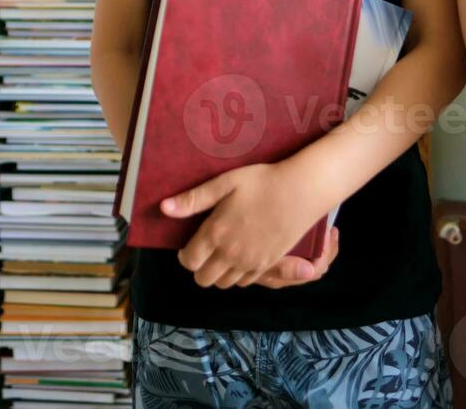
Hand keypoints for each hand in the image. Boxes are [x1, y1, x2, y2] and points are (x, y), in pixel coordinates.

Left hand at [161, 161, 334, 288]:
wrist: (301, 190)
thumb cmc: (262, 181)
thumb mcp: (225, 183)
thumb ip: (193, 199)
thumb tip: (164, 209)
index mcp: (216, 233)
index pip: (188, 261)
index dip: (184, 255)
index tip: (189, 244)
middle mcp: (230, 253)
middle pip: (203, 278)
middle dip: (200, 267)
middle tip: (205, 249)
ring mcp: (250, 262)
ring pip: (224, 283)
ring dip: (219, 272)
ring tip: (223, 252)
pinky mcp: (268, 265)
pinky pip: (245, 282)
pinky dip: (238, 274)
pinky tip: (241, 256)